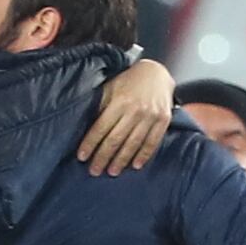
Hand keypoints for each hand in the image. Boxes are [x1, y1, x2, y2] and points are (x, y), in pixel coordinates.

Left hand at [77, 59, 172, 174]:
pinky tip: (135, 165)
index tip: (82, 157)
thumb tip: (89, 129)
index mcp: (119, 102)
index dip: (90, 144)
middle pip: (115, 139)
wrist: (157, 72)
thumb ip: (101, 106)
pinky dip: (144, 155)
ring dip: (121, 160)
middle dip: (103, 157)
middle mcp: (135, 110)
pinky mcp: (163, 120)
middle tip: (94, 171)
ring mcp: (151, 116)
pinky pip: (152, 142)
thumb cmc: (129, 81)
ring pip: (133, 144)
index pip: (101, 128)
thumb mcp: (111, 88)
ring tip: (112, 172)